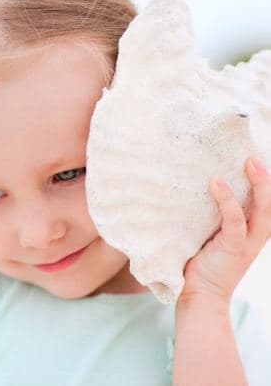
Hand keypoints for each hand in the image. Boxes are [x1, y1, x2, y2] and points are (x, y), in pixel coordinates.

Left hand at [179, 156, 270, 305]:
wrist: (198, 297)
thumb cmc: (197, 264)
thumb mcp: (206, 236)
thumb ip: (208, 218)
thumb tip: (190, 189)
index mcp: (249, 233)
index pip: (262, 205)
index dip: (262, 184)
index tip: (253, 160)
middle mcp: (253, 236)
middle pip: (269, 204)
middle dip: (265, 179)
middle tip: (253, 156)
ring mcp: (246, 243)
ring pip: (260, 209)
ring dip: (258, 184)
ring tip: (249, 162)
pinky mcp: (233, 248)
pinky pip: (234, 219)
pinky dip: (227, 200)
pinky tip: (216, 183)